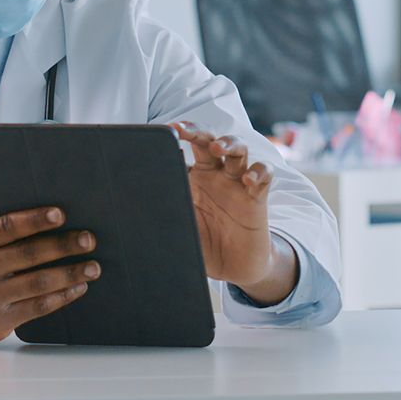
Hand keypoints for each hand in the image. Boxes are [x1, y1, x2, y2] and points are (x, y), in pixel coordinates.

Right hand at [0, 181, 102, 342]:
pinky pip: (38, 307)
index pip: (4, 227)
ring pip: (36, 283)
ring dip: (70, 273)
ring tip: (93, 266)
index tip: (60, 214)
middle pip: (25, 254)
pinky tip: (79, 287)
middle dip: (62, 246)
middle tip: (89, 239)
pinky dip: (62, 296)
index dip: (33, 220)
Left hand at [171, 122, 295, 304]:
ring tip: (218, 148)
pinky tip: (249, 179)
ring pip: (238, 150)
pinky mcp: (257, 197)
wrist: (234, 270)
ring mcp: (237, 183)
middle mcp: (215, 176)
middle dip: (196, 131)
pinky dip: (259, 171)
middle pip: (208, 140)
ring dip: (229, 143)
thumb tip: (136, 204)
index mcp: (193, 179)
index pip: (183, 149)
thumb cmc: (204, 246)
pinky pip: (264, 175)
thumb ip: (165, 212)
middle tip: (182, 130)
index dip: (172, 140)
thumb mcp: (181, 228)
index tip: (159, 135)